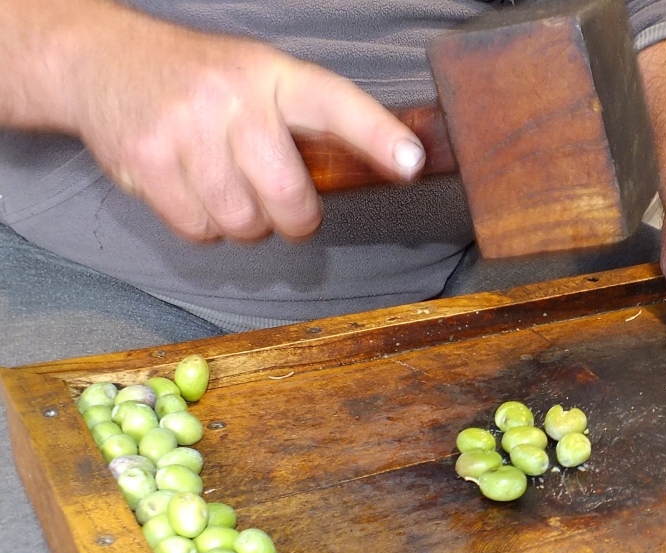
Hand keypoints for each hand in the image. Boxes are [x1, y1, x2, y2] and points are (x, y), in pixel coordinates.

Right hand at [62, 4, 424, 241]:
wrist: (102, 59)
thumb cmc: (201, 79)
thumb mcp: (260, 77)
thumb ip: (307, 122)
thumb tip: (371, 173)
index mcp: (273, 75)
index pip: (337, 105)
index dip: (377, 136)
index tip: (411, 162)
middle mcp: (230, 99)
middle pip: (288, 195)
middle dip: (296, 218)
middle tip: (288, 209)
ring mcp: (184, 130)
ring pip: (243, 222)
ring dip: (247, 223)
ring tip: (231, 189)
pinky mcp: (146, 162)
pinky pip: (200, 230)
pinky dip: (206, 226)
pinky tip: (195, 191)